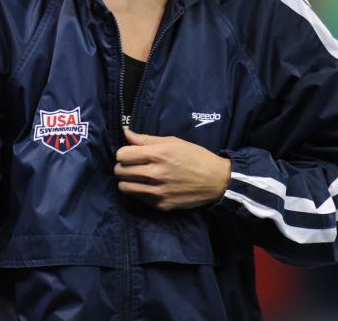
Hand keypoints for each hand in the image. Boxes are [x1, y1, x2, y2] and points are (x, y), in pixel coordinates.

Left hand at [115, 128, 231, 210]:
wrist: (216, 180)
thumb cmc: (195, 156)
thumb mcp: (172, 142)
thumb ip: (146, 139)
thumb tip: (126, 133)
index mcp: (158, 154)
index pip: (122, 155)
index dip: (123, 153)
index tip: (129, 154)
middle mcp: (155, 174)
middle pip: (120, 171)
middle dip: (122, 167)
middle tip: (131, 166)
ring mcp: (158, 191)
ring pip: (125, 188)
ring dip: (127, 181)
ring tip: (136, 177)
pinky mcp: (162, 205)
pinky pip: (138, 198)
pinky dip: (139, 192)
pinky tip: (149, 186)